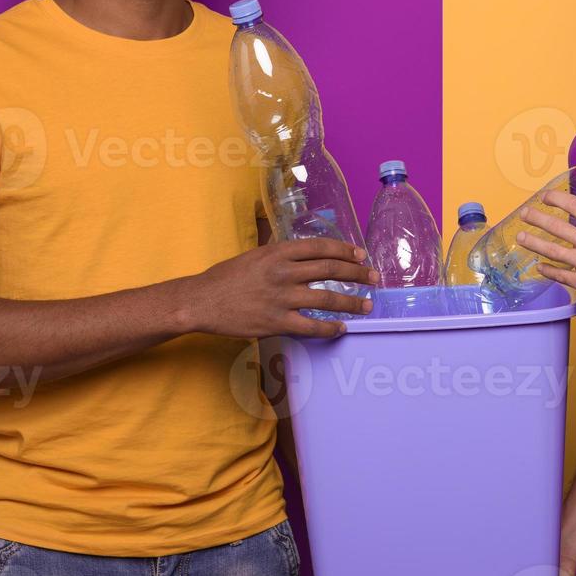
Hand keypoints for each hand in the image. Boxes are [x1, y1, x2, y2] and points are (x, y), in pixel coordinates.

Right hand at [186, 238, 377, 338]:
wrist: (201, 301)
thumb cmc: (225, 278)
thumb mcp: (254, 254)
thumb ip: (279, 253)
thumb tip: (304, 252)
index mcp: (278, 251)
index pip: (321, 247)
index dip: (345, 250)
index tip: (361, 255)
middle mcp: (283, 272)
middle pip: (330, 269)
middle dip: (358, 274)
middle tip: (373, 278)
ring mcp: (281, 298)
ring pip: (326, 298)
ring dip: (351, 302)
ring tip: (366, 305)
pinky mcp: (276, 322)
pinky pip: (311, 326)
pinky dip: (330, 328)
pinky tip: (341, 328)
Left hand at [516, 190, 575, 318]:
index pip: (575, 206)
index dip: (557, 199)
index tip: (545, 197)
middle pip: (557, 226)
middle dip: (537, 218)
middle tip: (524, 214)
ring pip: (552, 251)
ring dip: (534, 243)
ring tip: (521, 237)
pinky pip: (560, 275)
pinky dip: (547, 270)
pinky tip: (538, 266)